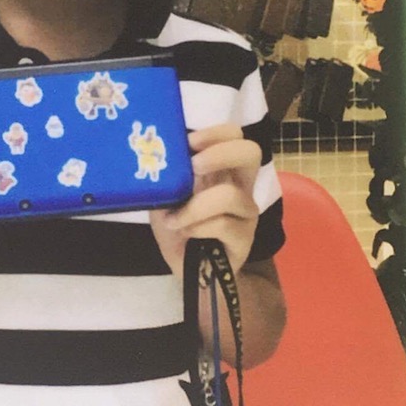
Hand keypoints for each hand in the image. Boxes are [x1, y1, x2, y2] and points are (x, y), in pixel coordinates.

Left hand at [149, 124, 260, 278]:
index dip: (215, 133)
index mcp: (222, 171)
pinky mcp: (244, 239)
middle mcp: (240, 186)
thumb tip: (153, 154)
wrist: (188, 272)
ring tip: (173, 218)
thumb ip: (167, 176)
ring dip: (194, 206)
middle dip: (219, 153)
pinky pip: (222, 225)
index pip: (234, 136)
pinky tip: (184, 233)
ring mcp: (246, 213)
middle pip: (251, 152)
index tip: (188, 143)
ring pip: (230, 195)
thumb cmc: (177, 230)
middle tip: (194, 166)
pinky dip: (196, 227)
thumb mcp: (165, 197)